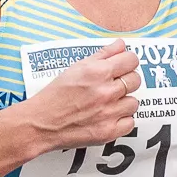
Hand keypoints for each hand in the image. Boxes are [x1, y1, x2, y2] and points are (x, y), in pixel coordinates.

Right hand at [16, 40, 139, 156]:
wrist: (41, 123)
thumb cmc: (55, 95)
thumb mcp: (76, 68)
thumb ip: (102, 54)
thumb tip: (120, 45)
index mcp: (98, 72)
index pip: (131, 60)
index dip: (128, 62)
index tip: (124, 65)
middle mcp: (105, 92)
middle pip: (135, 80)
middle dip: (127, 80)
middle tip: (114, 85)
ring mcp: (108, 113)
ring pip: (134, 102)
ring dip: (123, 102)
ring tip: (108, 103)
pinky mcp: (108, 132)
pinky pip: (130, 122)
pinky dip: (121, 120)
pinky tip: (108, 117)